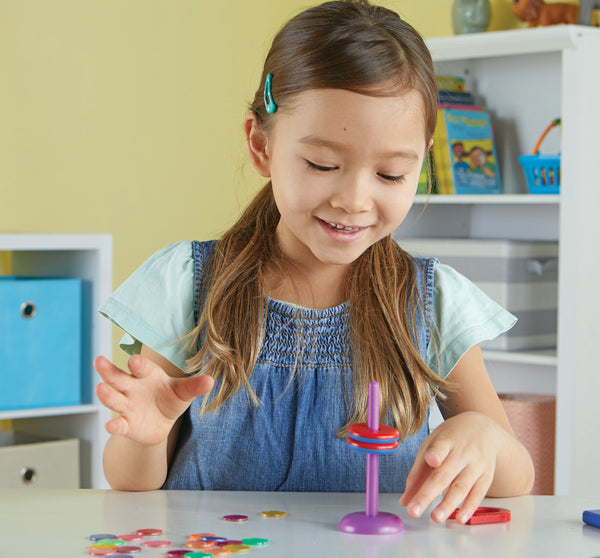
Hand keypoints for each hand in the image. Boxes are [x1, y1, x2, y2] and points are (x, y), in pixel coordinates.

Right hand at [94, 354, 213, 446]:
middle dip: (108, 370)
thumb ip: (194, 386)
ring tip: (100, 388)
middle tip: (99, 361)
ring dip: (106, 394)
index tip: (135, 360)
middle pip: (118, 377)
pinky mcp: (125, 424)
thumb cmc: (171, 399)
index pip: (141, 367)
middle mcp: (133, 388)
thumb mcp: (184, 392)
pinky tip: (111, 425)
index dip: (138, 364)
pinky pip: (118, 423)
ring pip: (114, 398)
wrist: (161, 424)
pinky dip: (114, 424)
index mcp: (147, 375)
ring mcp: (126, 405)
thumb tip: (211, 380)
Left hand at [399, 411, 501, 523]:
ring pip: (461, 486)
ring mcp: (477, 464)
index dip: (436, 453)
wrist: (483, 428)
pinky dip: (469, 507)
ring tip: (435, 518)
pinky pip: (478, 494)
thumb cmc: (452, 438)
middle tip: (414, 510)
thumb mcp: (433, 444)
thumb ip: (418, 472)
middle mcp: (463, 451)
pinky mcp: (487, 475)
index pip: (440, 447)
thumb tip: (405, 500)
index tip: (431, 460)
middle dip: (428, 493)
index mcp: (446, 439)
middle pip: (444, 474)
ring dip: (448, 504)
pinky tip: (460, 518)